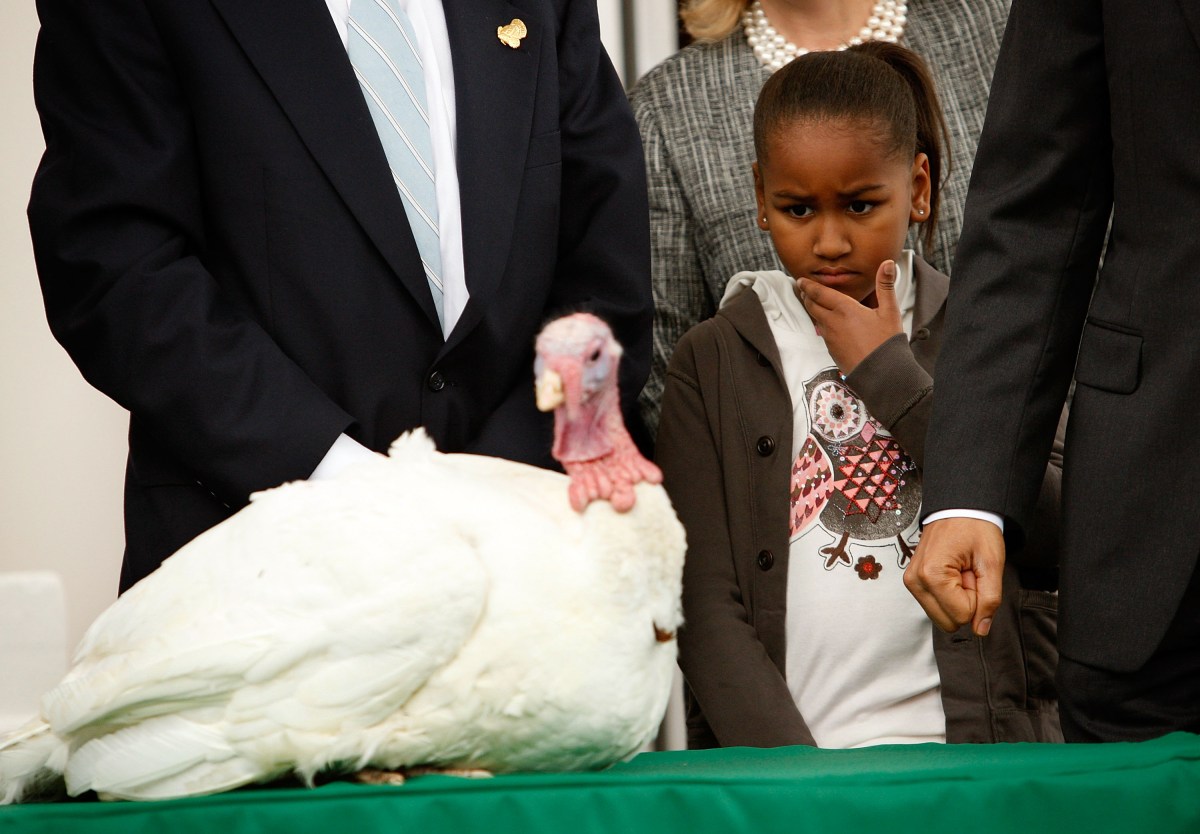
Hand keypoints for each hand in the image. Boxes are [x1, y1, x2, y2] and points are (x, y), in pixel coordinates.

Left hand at [796, 259, 903, 374]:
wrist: (882, 374)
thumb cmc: (887, 342)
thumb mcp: (890, 311)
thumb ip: (886, 285)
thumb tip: (887, 263)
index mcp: (845, 309)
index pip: (819, 293)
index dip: (808, 286)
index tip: (801, 280)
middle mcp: (833, 322)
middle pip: (812, 305)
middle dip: (807, 296)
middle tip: (804, 290)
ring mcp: (830, 337)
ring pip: (816, 319)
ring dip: (814, 310)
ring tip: (815, 303)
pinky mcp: (831, 350)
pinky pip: (823, 333)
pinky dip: (822, 324)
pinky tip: (830, 324)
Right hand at [903, 517, 1004, 635]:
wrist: (958, 508)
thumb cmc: (975, 528)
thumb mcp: (992, 563)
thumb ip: (990, 599)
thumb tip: (980, 629)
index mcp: (932, 576)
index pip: (962, 615)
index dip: (977, 598)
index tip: (974, 573)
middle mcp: (915, 581)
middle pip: (948, 622)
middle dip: (965, 602)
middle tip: (968, 574)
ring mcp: (911, 582)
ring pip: (941, 617)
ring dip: (957, 599)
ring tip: (961, 572)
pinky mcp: (912, 582)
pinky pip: (935, 606)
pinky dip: (948, 595)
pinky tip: (952, 573)